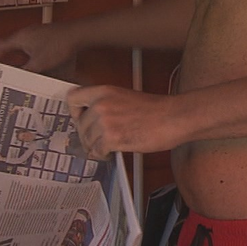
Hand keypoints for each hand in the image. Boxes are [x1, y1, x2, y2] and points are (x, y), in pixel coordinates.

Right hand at [0, 22, 78, 72]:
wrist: (78, 34)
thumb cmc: (58, 45)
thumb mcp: (38, 64)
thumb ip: (25, 71)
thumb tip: (16, 79)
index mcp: (21, 37)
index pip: (2, 46)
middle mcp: (28, 34)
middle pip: (13, 48)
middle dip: (9, 60)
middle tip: (6, 71)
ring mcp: (38, 34)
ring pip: (25, 49)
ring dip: (23, 60)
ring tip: (22, 72)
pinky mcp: (48, 36)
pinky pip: (36, 49)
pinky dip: (34, 58)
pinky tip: (40, 68)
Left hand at [67, 85, 186, 157]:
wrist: (173, 117)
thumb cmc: (155, 109)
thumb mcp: (124, 97)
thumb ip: (106, 104)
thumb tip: (93, 118)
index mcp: (103, 91)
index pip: (73, 99)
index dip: (75, 112)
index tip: (82, 119)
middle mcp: (100, 104)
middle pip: (80, 125)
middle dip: (87, 135)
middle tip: (97, 140)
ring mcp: (105, 122)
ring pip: (88, 141)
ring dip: (96, 147)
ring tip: (107, 147)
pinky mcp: (113, 138)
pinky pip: (97, 151)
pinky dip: (104, 154)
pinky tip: (113, 152)